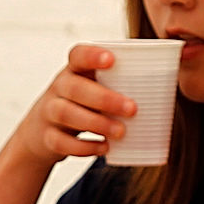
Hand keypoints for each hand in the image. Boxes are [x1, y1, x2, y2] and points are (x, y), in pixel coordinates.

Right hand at [12, 44, 136, 163]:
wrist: (41, 132)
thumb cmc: (80, 105)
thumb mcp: (91, 89)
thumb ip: (116, 87)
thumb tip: (162, 95)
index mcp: (73, 71)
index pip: (77, 56)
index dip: (92, 56)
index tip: (112, 60)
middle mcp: (59, 88)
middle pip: (75, 87)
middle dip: (104, 98)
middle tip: (132, 109)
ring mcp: (49, 112)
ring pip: (66, 113)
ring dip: (96, 123)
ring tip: (120, 132)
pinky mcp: (47, 138)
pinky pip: (61, 142)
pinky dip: (84, 147)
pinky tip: (104, 148)